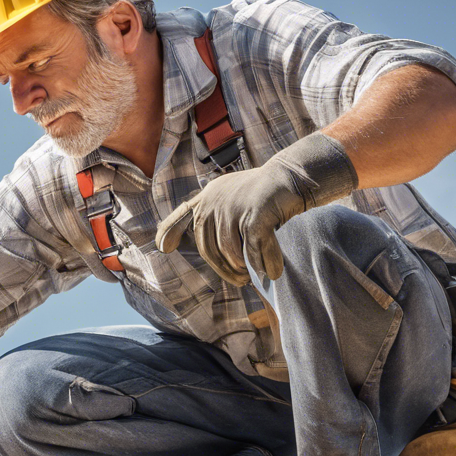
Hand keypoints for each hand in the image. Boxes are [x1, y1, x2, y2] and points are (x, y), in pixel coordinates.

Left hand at [155, 132, 356, 285]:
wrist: (293, 175)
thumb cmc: (266, 193)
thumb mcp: (234, 199)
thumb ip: (220, 219)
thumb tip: (222, 257)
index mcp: (208, 197)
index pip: (182, 215)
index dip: (169, 232)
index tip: (162, 248)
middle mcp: (215, 201)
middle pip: (209, 248)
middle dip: (224, 269)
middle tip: (240, 281)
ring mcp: (233, 207)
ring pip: (231, 252)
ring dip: (244, 269)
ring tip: (254, 276)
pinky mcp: (255, 214)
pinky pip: (255, 250)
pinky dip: (266, 263)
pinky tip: (273, 272)